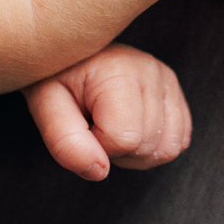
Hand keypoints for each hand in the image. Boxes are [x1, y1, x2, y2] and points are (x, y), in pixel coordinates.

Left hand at [24, 44, 192, 180]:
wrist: (69, 52)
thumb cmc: (55, 78)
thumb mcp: (44, 106)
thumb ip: (65, 142)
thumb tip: (99, 171)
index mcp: (119, 70)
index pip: (124, 139)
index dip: (97, 145)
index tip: (82, 122)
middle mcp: (151, 70)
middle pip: (147, 147)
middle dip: (116, 150)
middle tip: (94, 124)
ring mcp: (167, 79)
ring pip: (168, 149)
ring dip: (137, 152)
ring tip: (111, 126)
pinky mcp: (174, 90)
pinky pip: (179, 141)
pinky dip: (154, 147)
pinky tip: (130, 127)